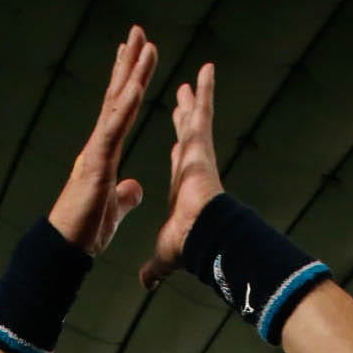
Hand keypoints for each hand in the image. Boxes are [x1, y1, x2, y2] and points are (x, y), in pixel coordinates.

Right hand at [48, 26, 156, 255]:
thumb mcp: (113, 209)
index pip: (120, 109)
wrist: (66, 248)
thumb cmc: (84, 231)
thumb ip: (124, 195)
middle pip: (116, 95)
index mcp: (104, 152)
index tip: (134, 56)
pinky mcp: (96, 163)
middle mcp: (98, 144)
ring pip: (116, 104)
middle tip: (138, 31)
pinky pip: (113, 129)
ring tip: (143, 44)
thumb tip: (135, 188)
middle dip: (128, 63)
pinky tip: (137, 86)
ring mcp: (96, 150)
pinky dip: (125, 107)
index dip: (128, 81)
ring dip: (131, 73)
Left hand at [137, 59, 223, 290]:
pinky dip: (205, 89)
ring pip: (197, 117)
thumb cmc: (188, 244)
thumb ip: (156, 266)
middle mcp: (192, 165)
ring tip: (198, 74)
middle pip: (188, 133)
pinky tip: (205, 68)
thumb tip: (147, 283)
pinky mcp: (201, 144)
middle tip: (182, 95)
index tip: (178, 137)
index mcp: (184, 185)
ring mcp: (198, 153)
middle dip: (185, 115)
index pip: (179, 160)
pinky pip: (202, 108)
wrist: (200, 234)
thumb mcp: (165, 252)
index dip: (178, 148)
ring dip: (196, 96)